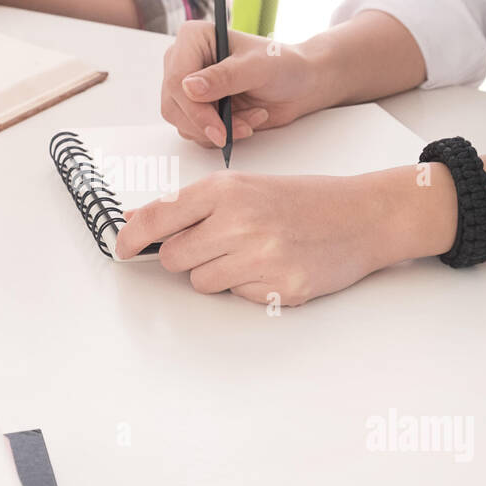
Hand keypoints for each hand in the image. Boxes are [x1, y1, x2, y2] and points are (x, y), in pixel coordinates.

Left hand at [115, 168, 456, 305]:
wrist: (363, 215)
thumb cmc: (304, 200)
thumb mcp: (246, 187)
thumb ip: (193, 206)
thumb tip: (141, 223)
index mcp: (226, 190)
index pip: (157, 218)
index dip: (131, 238)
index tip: (123, 248)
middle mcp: (238, 222)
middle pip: (174, 258)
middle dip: (188, 256)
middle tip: (219, 244)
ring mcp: (259, 257)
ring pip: (202, 283)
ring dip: (219, 274)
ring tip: (253, 252)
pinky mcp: (278, 288)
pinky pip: (238, 298)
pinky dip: (250, 287)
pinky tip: (274, 266)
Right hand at [161, 22, 325, 148]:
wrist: (298, 84)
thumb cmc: (282, 65)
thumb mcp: (257, 67)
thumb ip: (224, 77)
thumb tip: (188, 88)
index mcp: (193, 38)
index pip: (176, 80)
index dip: (195, 110)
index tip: (219, 129)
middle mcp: (184, 62)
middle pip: (174, 106)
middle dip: (208, 125)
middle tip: (240, 129)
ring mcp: (189, 88)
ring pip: (184, 123)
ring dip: (220, 130)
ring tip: (251, 119)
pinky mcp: (199, 108)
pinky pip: (197, 133)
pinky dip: (223, 135)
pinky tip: (246, 121)